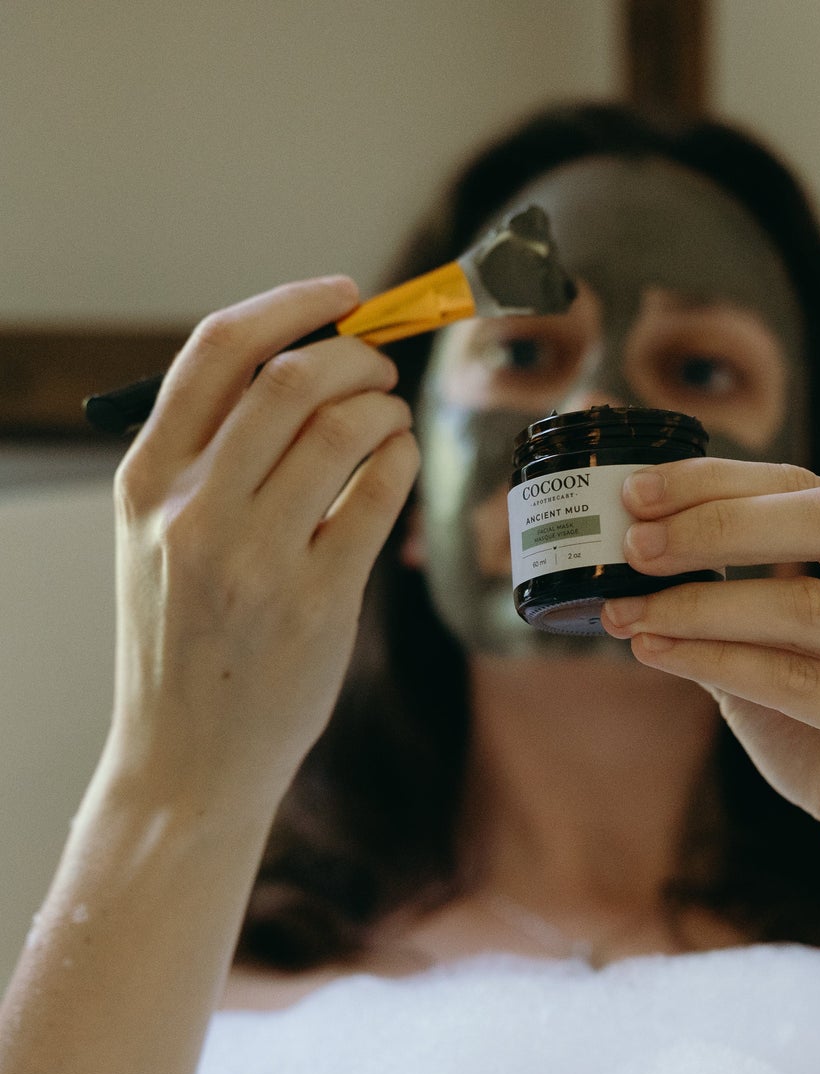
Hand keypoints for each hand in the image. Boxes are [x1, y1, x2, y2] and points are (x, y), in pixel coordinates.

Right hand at [106, 277, 418, 810]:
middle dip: (356, 357)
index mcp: (145, 483)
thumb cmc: (185, 644)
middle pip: (291, 380)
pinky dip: (402, 462)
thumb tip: (307, 378)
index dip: (290, 306)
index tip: (342, 294)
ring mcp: (255, 558)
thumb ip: (211, 464)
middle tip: (382, 371)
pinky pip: (379, 497)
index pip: (216, 353)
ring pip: (343, 431)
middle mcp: (192, 511)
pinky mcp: (317, 602)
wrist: (186, 760)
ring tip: (394, 424)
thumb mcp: (159, 544)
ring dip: (387, 410)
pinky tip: (401, 466)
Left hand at [599, 458, 819, 898]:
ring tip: (627, 612)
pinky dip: (718, 661)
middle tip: (635, 544)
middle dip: (718, 524)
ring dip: (701, 604)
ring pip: (807, 606)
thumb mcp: (789, 655)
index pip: (813, 490)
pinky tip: (658, 653)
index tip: (638, 491)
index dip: (720, 483)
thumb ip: (738, 605)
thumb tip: (637, 556)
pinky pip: (798, 681)